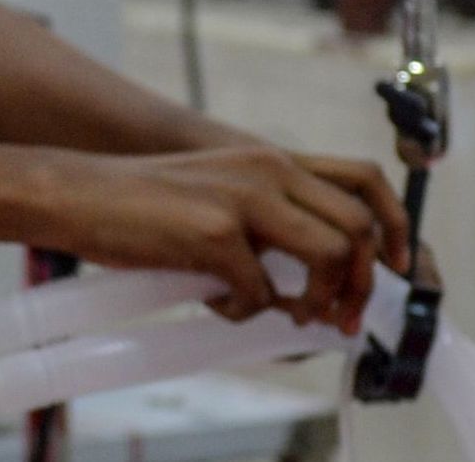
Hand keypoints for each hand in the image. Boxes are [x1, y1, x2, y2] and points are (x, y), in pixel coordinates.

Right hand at [39, 148, 406, 336]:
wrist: (80, 192)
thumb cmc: (143, 201)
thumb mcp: (219, 193)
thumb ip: (267, 221)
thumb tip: (312, 281)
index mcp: (269, 159)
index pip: (364, 181)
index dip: (394, 228)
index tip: (390, 270)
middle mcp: (265, 169)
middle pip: (357, 226)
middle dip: (358, 283)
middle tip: (335, 316)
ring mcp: (241, 198)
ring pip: (326, 256)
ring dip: (314, 300)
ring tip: (282, 312)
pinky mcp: (214, 232)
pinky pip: (259, 292)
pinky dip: (242, 310)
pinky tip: (212, 300)